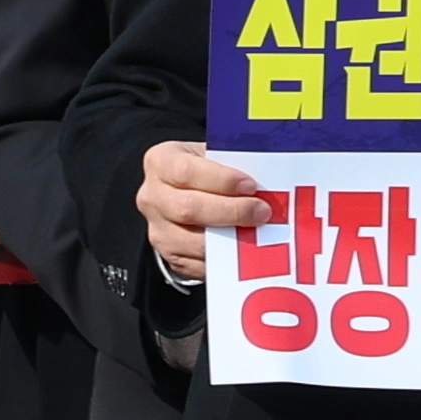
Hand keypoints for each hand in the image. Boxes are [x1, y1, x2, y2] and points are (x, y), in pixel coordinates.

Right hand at [137, 140, 265, 274]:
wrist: (184, 191)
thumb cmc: (206, 169)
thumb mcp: (213, 155)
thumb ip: (233, 163)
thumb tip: (269, 177)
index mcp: (160, 161)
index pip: (186, 172)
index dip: (221, 180)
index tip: (251, 185)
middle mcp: (152, 196)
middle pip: (188, 208)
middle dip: (231, 212)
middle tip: (262, 212)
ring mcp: (158, 229)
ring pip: (193, 241)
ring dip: (231, 239)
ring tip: (258, 231)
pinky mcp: (169, 256)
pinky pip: (198, 264)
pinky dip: (225, 259)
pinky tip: (245, 249)